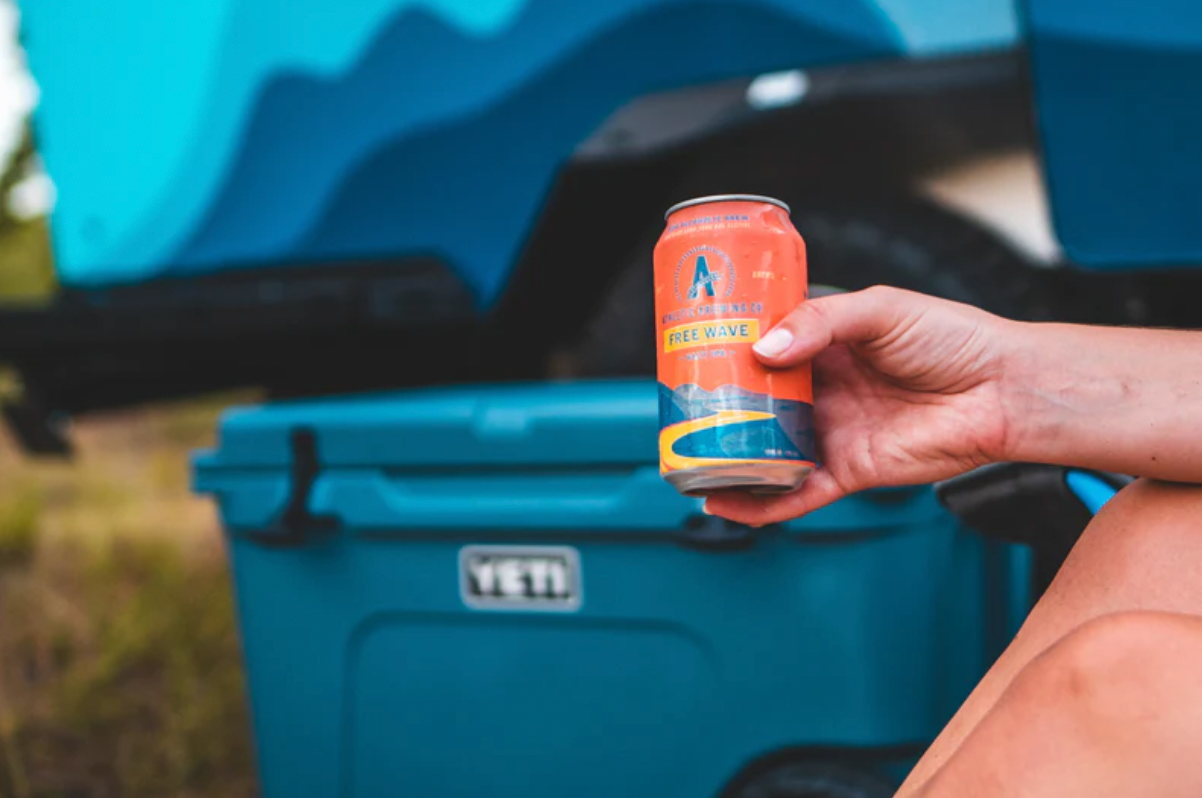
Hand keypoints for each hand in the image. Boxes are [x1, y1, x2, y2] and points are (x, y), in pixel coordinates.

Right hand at [705, 286, 1017, 524]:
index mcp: (826, 345)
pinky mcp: (850, 472)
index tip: (692, 353)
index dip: (728, 352)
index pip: (763, 349)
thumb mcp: (882, 308)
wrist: (1005, 390)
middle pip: (757, 404)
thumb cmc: (956, 339)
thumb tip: (766, 349)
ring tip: (688, 460)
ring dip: (729, 459)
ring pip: (768, 452)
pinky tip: (725, 503)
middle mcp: (823, 392)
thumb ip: (822, 321)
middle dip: (717, 409)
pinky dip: (760, 503)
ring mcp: (833, 433)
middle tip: (679, 409)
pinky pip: (797, 493)